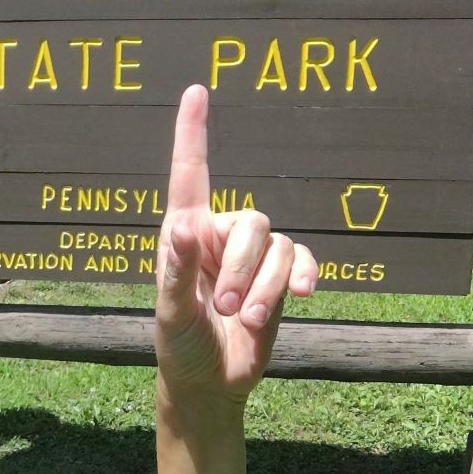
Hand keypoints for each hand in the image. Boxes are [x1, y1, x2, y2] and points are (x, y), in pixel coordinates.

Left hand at [155, 86, 317, 406]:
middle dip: (241, 266)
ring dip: (264, 283)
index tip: (196, 91)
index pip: (189, 176)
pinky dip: (301, 276)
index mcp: (183, 234)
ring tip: (245, 317)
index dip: (192, 134)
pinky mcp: (280, 276)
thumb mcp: (171, 313)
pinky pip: (301, 257)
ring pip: (276, 242)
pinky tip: (301, 296)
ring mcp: (251, 256)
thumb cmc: (180, 345)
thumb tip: (184, 223)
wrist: (211, 382)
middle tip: (223, 306)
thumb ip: (175, 270)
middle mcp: (218, 236)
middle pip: (250, 221)